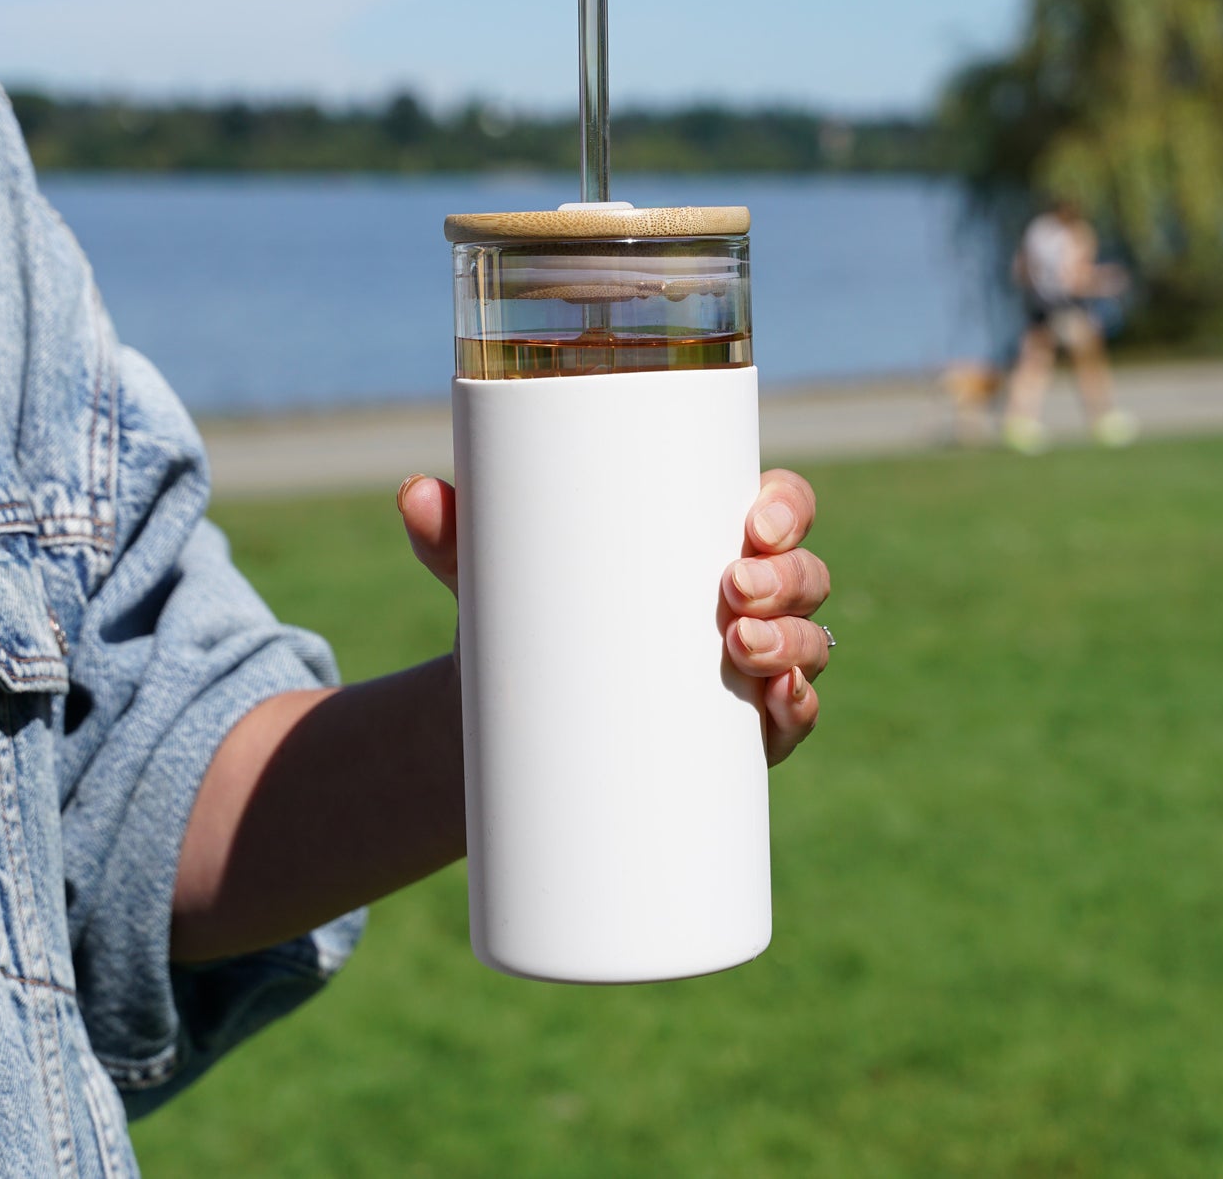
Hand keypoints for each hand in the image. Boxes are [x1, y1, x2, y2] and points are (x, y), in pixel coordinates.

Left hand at [397, 467, 829, 766]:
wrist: (518, 720)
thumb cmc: (530, 616)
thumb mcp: (496, 574)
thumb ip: (457, 535)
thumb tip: (413, 494)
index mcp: (709, 536)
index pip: (777, 506)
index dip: (785, 507)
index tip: (750, 521)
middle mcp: (747, 595)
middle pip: (803, 573)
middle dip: (785, 579)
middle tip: (731, 592)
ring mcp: (753, 663)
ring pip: (808, 642)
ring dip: (795, 644)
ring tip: (743, 648)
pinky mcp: (743, 729)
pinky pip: (792, 717)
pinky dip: (797, 711)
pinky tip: (782, 707)